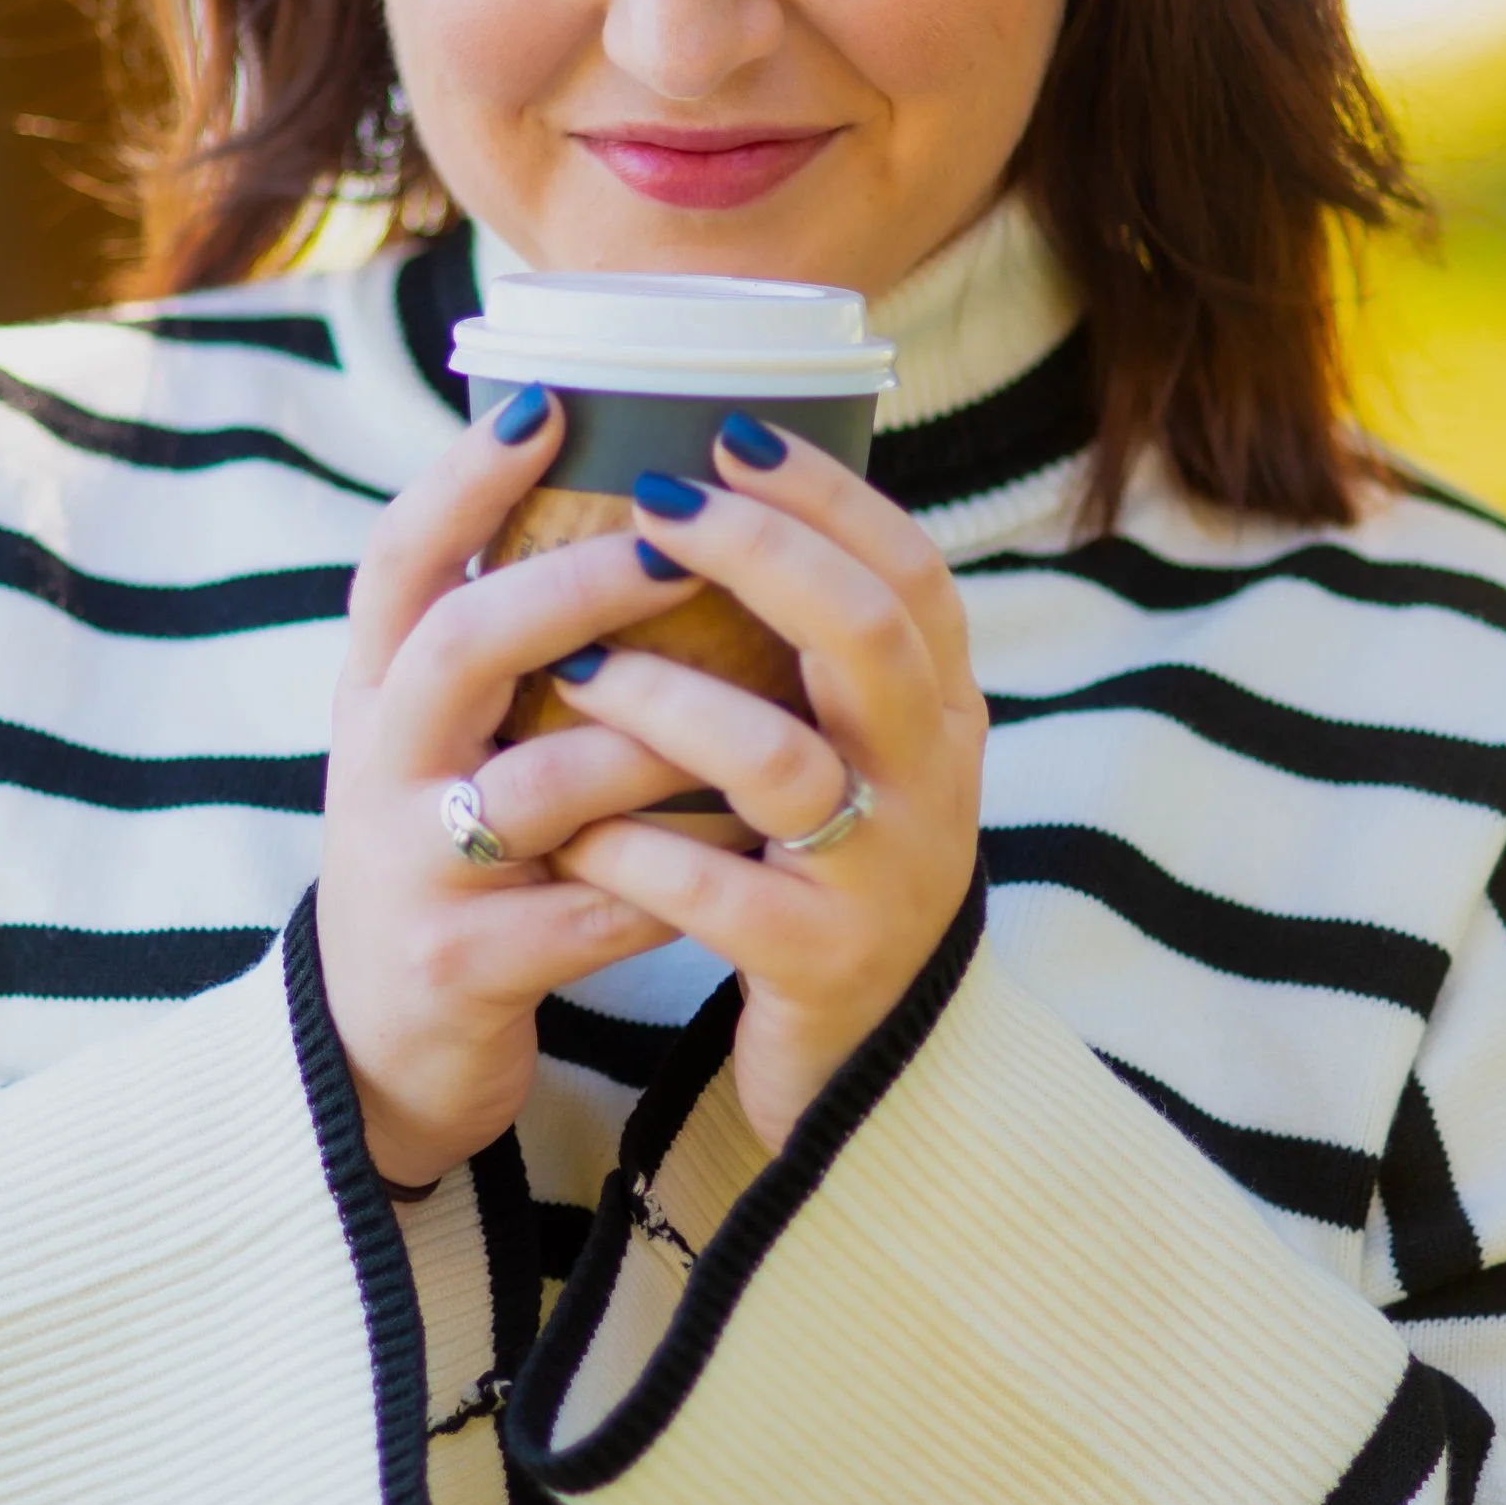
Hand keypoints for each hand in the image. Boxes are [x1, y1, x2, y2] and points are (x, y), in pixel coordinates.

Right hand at [316, 390, 716, 1188]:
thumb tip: (623, 497)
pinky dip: (675, 880)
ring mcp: (415, 870)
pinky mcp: (464, 967)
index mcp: (377, 696)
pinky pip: (590, 912)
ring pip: (536, 784)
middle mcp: (381, 768)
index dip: (463, 477)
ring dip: (649, 742)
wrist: (376, 1046)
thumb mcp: (438, 742)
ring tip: (745, 714)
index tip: (548, 402)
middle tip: (676, 539)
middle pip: (458, 643)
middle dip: (572, 584)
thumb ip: (497, 644)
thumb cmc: (445, 856)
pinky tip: (749, 853)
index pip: (397, 561)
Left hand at [550, 425, 986, 1152]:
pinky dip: (628, 850)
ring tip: (578, 669)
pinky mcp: (822, 965)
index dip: (828, 495)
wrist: (871, 1074)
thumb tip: (704, 497)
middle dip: (757, 554)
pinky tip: (564, 826)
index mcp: (941, 716)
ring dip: (665, 703)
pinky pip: (713, 890)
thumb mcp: (855, 757)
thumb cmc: (825, 878)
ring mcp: (885, 877)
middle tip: (655, 503)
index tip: (729, 430)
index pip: (911, 571)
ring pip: (779, 761)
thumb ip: (811, 655)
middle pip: (869, 634)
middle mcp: (934, 784)